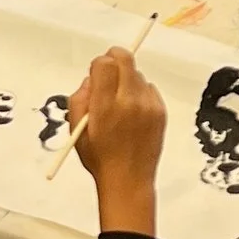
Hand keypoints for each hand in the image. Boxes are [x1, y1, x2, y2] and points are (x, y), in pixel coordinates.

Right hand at [68, 49, 164, 216]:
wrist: (128, 179)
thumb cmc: (100, 157)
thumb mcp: (76, 128)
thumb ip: (80, 97)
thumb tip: (92, 78)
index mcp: (105, 106)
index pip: (105, 64)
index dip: (99, 64)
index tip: (97, 72)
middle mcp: (129, 101)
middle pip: (125, 59)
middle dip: (114, 61)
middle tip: (108, 74)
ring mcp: (149, 105)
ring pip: (137, 74)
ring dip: (127, 80)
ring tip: (120, 104)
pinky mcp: (162, 111)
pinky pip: (150, 88)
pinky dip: (141, 93)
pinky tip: (133, 113)